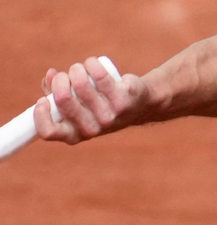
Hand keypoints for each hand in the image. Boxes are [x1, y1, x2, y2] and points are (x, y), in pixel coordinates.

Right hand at [34, 57, 149, 143]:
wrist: (139, 104)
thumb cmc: (99, 103)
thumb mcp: (76, 103)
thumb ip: (55, 92)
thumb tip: (51, 76)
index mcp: (77, 133)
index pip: (50, 132)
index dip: (40, 114)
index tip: (42, 99)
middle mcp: (94, 129)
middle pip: (63, 99)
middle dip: (60, 80)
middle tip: (67, 76)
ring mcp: (110, 116)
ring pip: (81, 84)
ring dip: (77, 69)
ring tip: (82, 69)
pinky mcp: (124, 100)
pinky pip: (100, 76)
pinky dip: (93, 64)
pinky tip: (95, 64)